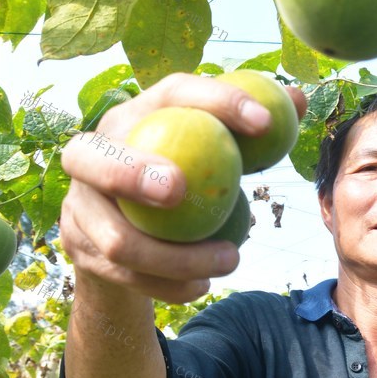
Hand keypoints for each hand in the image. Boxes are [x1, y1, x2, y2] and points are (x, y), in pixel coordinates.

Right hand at [59, 73, 307, 302]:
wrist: (122, 230)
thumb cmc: (182, 173)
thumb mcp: (213, 149)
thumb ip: (251, 127)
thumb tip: (298, 101)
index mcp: (133, 115)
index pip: (173, 93)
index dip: (218, 101)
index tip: (265, 124)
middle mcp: (91, 152)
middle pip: (94, 158)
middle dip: (130, 173)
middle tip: (180, 190)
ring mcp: (78, 204)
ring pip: (117, 239)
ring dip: (177, 258)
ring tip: (232, 259)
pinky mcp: (78, 248)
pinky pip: (125, 276)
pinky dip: (169, 285)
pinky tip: (203, 284)